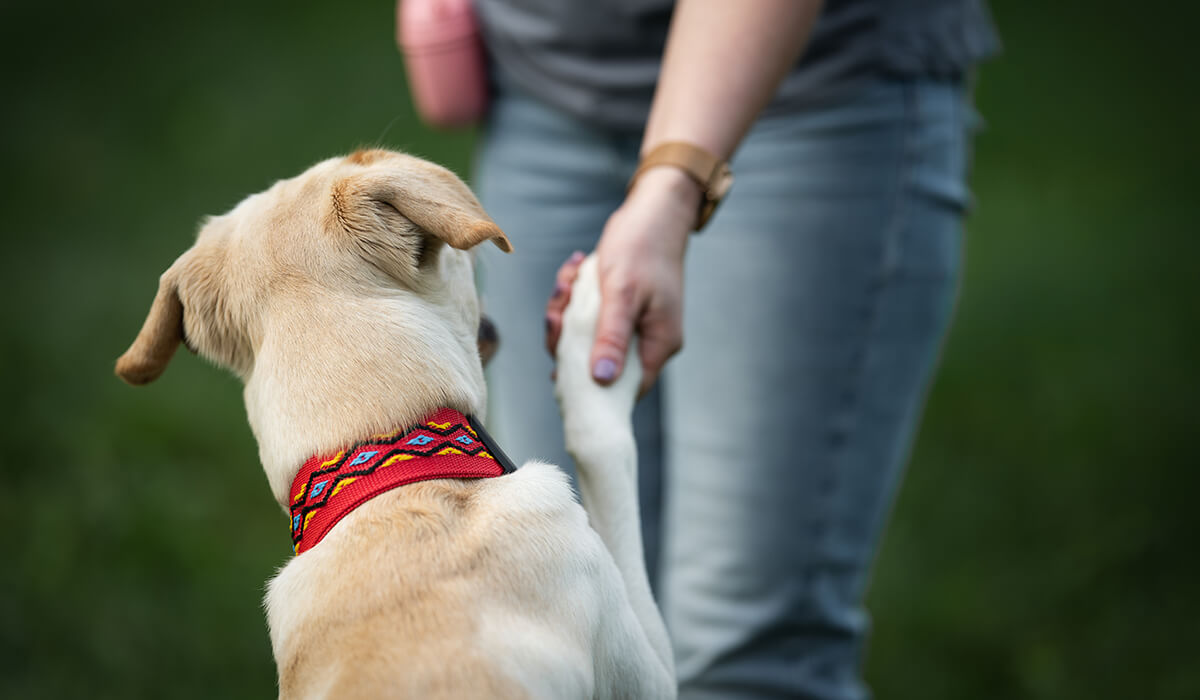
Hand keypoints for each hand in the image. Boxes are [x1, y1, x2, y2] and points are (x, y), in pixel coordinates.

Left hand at [545, 167, 699, 393]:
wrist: (653, 211)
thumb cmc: (642, 246)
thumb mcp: (621, 293)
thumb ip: (611, 337)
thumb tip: (602, 380)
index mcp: (659, 343)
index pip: (625, 389)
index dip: (591, 389)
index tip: (561, 374)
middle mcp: (648, 340)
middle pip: (597, 363)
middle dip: (568, 336)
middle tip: (558, 309)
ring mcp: (633, 326)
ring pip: (586, 338)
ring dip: (567, 312)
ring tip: (568, 281)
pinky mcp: (619, 311)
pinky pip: (588, 317)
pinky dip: (574, 298)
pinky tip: (573, 273)